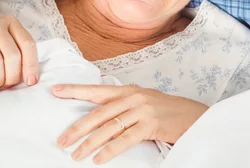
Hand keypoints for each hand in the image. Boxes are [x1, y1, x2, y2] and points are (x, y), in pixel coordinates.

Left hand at [52, 84, 208, 164]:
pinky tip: (98, 159)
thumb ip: (124, 105)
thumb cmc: (167, 111)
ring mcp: (142, 110)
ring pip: (108, 128)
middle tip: (61, 141)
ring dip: (89, 143)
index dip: (75, 90)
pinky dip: (109, 151)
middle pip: (98, 113)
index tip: (55, 91)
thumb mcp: (144, 102)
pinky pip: (124, 139)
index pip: (97, 90)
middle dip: (77, 128)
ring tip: (76, 155)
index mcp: (129, 90)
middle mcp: (133, 97)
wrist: (194, 115)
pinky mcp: (150, 124)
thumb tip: (99, 116)